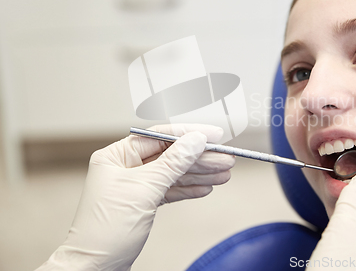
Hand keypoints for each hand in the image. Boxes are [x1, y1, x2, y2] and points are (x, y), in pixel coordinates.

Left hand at [37, 124, 233, 270]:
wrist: (95, 269)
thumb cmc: (106, 230)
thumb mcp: (145, 190)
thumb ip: (173, 163)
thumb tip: (195, 140)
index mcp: (116, 156)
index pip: (159, 136)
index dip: (189, 133)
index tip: (213, 134)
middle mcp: (124, 168)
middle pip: (170, 155)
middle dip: (199, 158)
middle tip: (225, 158)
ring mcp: (134, 186)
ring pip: (173, 174)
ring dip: (199, 174)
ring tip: (224, 173)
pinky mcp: (143, 203)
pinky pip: (170, 190)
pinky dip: (188, 189)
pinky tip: (206, 187)